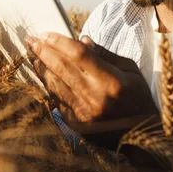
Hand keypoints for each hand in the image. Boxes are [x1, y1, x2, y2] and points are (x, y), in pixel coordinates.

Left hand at [25, 32, 158, 144]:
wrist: (141, 138)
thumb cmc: (138, 99)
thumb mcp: (130, 71)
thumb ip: (105, 55)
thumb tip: (82, 40)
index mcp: (111, 81)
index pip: (79, 54)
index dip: (60, 42)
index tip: (45, 33)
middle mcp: (95, 97)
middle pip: (62, 67)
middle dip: (43, 51)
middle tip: (31, 40)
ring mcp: (83, 112)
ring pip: (55, 84)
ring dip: (41, 68)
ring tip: (32, 55)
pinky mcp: (76, 124)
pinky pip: (57, 100)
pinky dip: (49, 85)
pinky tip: (43, 75)